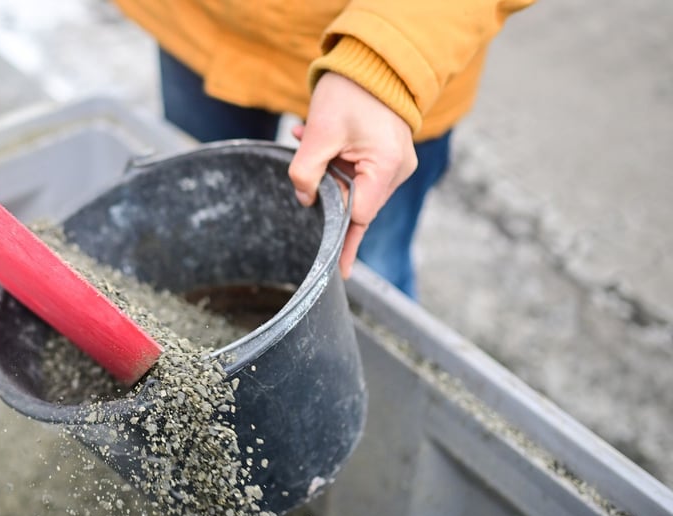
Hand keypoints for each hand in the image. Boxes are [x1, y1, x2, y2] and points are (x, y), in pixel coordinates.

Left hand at [288, 72, 417, 277]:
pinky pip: (358, 169)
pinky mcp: (387, 152)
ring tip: (305, 137)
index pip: (360, 217)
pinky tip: (311, 137)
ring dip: (326, 170)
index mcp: (386, 167)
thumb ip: (306, 174)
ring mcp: (395, 161)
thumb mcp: (318, 134)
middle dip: (326, 191)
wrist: (372, 58)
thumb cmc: (349, 92)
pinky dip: (335, 161)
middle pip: (357, 202)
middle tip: (304, 164)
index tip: (338, 271)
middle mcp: (398, 168)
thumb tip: (304, 201)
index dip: (342, 241)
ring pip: (354, 184)